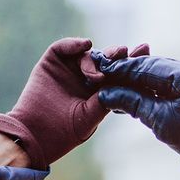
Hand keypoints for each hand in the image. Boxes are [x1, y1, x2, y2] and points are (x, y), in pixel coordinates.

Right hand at [0, 37, 148, 168]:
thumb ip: (105, 100)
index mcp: (99, 92)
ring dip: (97, 57)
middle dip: (118, 56)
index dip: (132, 64)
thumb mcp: (90, 117)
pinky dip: (74, 44)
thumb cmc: (63, 133)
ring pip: (88, 53)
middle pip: (106, 61)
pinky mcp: (51, 63)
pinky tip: (85, 45)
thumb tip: (125, 84)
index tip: (146, 53)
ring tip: (98, 72)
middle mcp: (86, 78)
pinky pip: (63, 48)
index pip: (119, 74)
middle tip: (127, 52)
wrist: (34, 135)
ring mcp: (68, 69)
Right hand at [92, 54, 179, 179]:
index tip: (104, 72)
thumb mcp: (160, 121)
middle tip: (110, 81)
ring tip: (123, 92)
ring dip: (145, 84)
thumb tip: (108, 93)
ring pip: (167, 77)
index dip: (124, 70)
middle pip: (158, 68)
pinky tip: (144, 99)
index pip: (148, 66)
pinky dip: (160, 92)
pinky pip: (178, 87)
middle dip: (133, 75)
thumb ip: (133, 103)